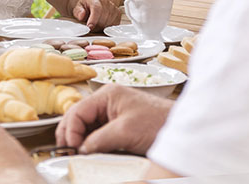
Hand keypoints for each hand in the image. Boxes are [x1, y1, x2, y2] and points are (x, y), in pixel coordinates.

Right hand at [56, 84, 171, 154]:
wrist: (180, 129)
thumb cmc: (158, 122)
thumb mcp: (125, 131)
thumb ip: (100, 139)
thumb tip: (81, 149)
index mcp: (106, 95)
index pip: (77, 111)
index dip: (70, 130)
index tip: (71, 148)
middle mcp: (107, 102)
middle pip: (78, 117)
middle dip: (70, 134)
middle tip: (68, 152)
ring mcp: (112, 113)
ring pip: (86, 126)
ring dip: (80, 139)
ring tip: (77, 154)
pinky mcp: (118, 125)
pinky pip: (97, 133)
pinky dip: (90, 142)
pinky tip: (89, 151)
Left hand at [72, 0, 120, 30]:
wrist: (97, 2)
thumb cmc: (88, 6)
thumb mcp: (79, 7)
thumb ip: (78, 11)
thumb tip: (81, 15)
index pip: (96, 8)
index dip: (93, 19)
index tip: (89, 27)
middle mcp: (105, 2)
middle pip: (103, 17)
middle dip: (96, 26)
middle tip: (90, 26)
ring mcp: (113, 7)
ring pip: (109, 22)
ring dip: (102, 27)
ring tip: (96, 24)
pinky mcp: (118, 13)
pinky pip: (114, 24)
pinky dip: (108, 27)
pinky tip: (102, 25)